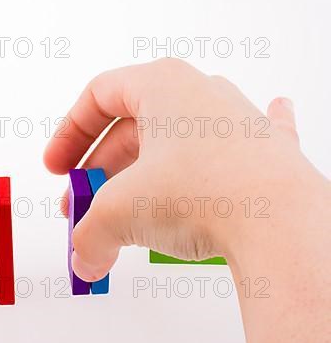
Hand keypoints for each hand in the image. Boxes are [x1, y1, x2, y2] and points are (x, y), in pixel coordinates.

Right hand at [44, 58, 329, 342]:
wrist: (283, 225)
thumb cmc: (208, 192)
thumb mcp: (121, 213)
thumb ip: (90, 234)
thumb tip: (86, 257)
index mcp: (162, 84)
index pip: (98, 96)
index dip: (69, 133)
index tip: (59, 167)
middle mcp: (202, 93)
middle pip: (132, 128)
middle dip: (100, 172)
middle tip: (84, 208)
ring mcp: (238, 122)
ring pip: (173, 145)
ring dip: (141, 178)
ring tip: (127, 218)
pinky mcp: (265, 155)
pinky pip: (237, 145)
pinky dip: (220, 151)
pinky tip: (228, 139)